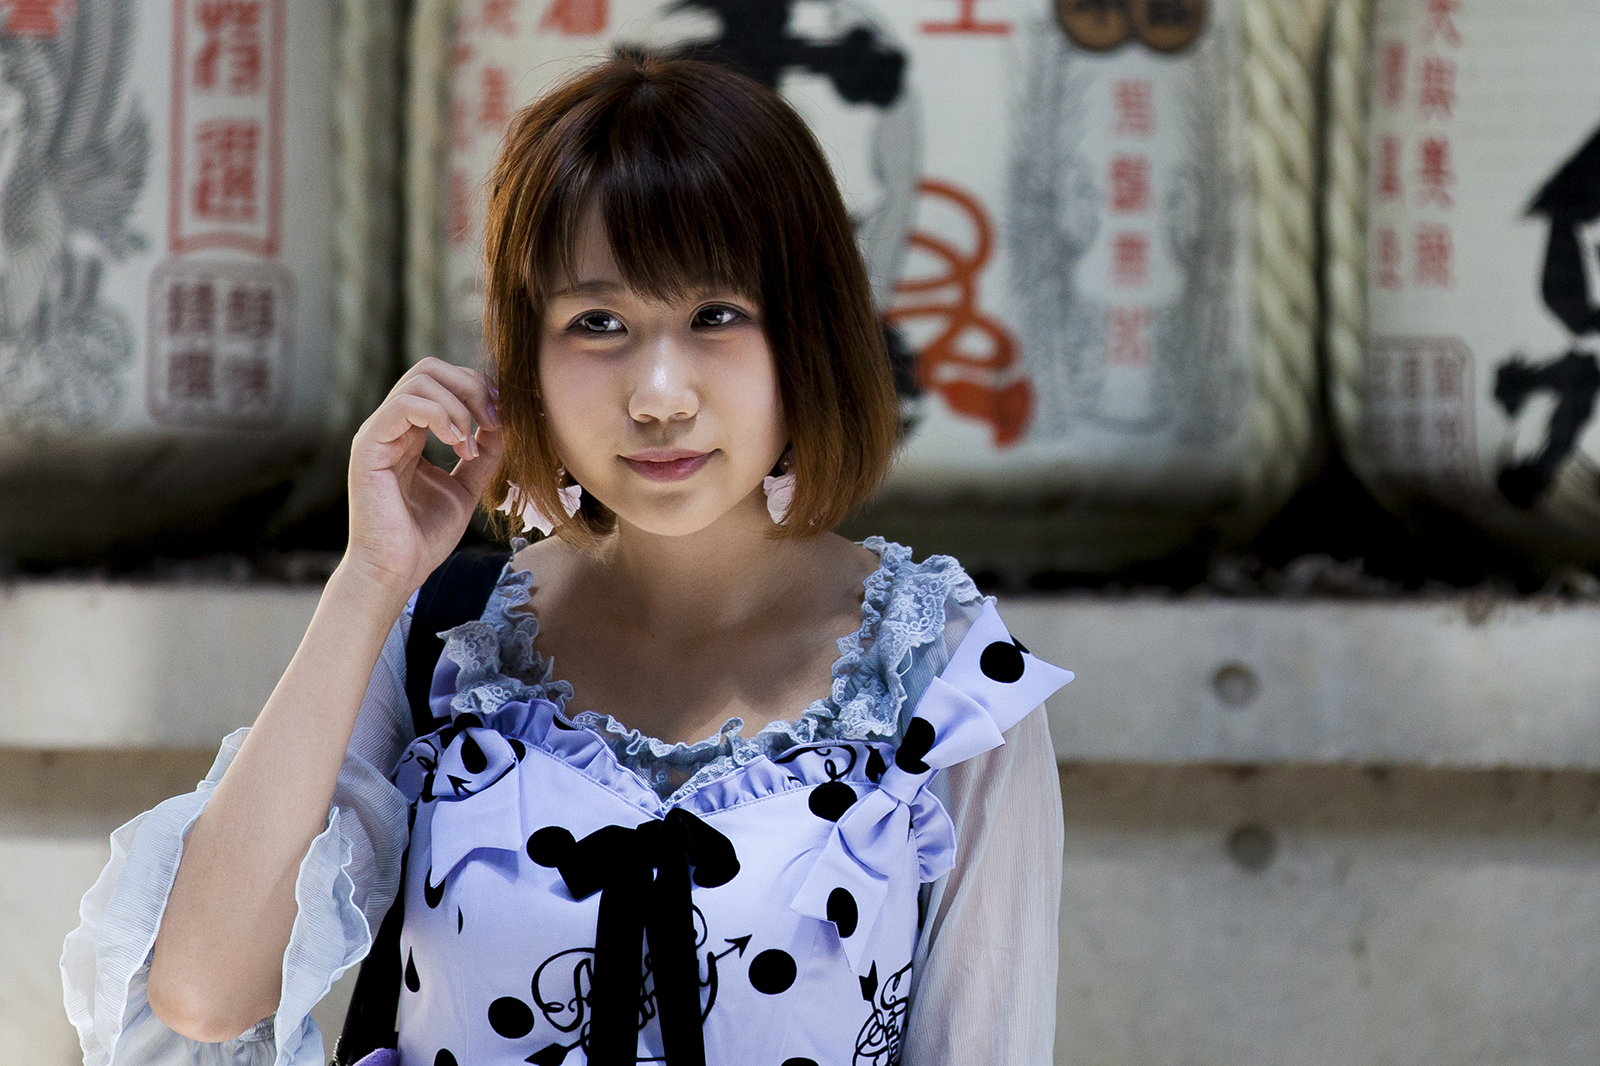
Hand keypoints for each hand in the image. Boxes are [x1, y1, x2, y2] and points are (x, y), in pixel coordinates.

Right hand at [343, 358, 503, 594]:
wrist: (396, 572)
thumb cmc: (424, 537)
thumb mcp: (466, 488)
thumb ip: (483, 454)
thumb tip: (503, 422)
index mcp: (411, 432)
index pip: (443, 381)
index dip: (479, 390)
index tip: (504, 419)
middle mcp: (392, 426)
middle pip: (431, 369)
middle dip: (472, 386)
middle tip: (494, 422)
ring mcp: (378, 433)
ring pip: (420, 380)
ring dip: (460, 405)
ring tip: (471, 444)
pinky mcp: (369, 446)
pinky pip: (404, 405)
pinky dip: (440, 415)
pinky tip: (457, 445)